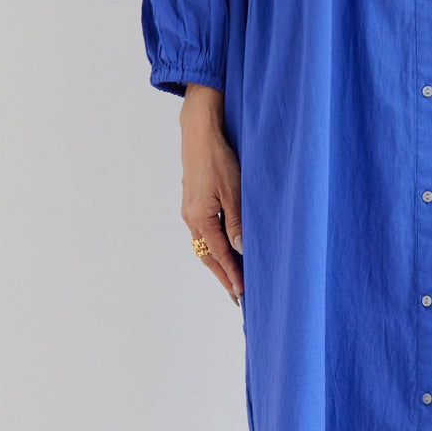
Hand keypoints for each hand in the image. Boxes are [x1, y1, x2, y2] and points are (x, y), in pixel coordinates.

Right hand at [179, 84, 243, 302]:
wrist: (198, 134)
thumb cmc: (218, 159)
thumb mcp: (234, 191)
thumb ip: (237, 221)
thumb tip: (240, 249)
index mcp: (200, 217)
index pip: (219, 254)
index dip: (231, 274)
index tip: (242, 292)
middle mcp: (191, 218)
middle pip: (207, 256)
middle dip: (223, 276)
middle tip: (237, 297)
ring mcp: (189, 211)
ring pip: (204, 246)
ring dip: (217, 263)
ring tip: (231, 279)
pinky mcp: (192, 203)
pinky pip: (202, 233)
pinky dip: (213, 247)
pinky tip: (223, 251)